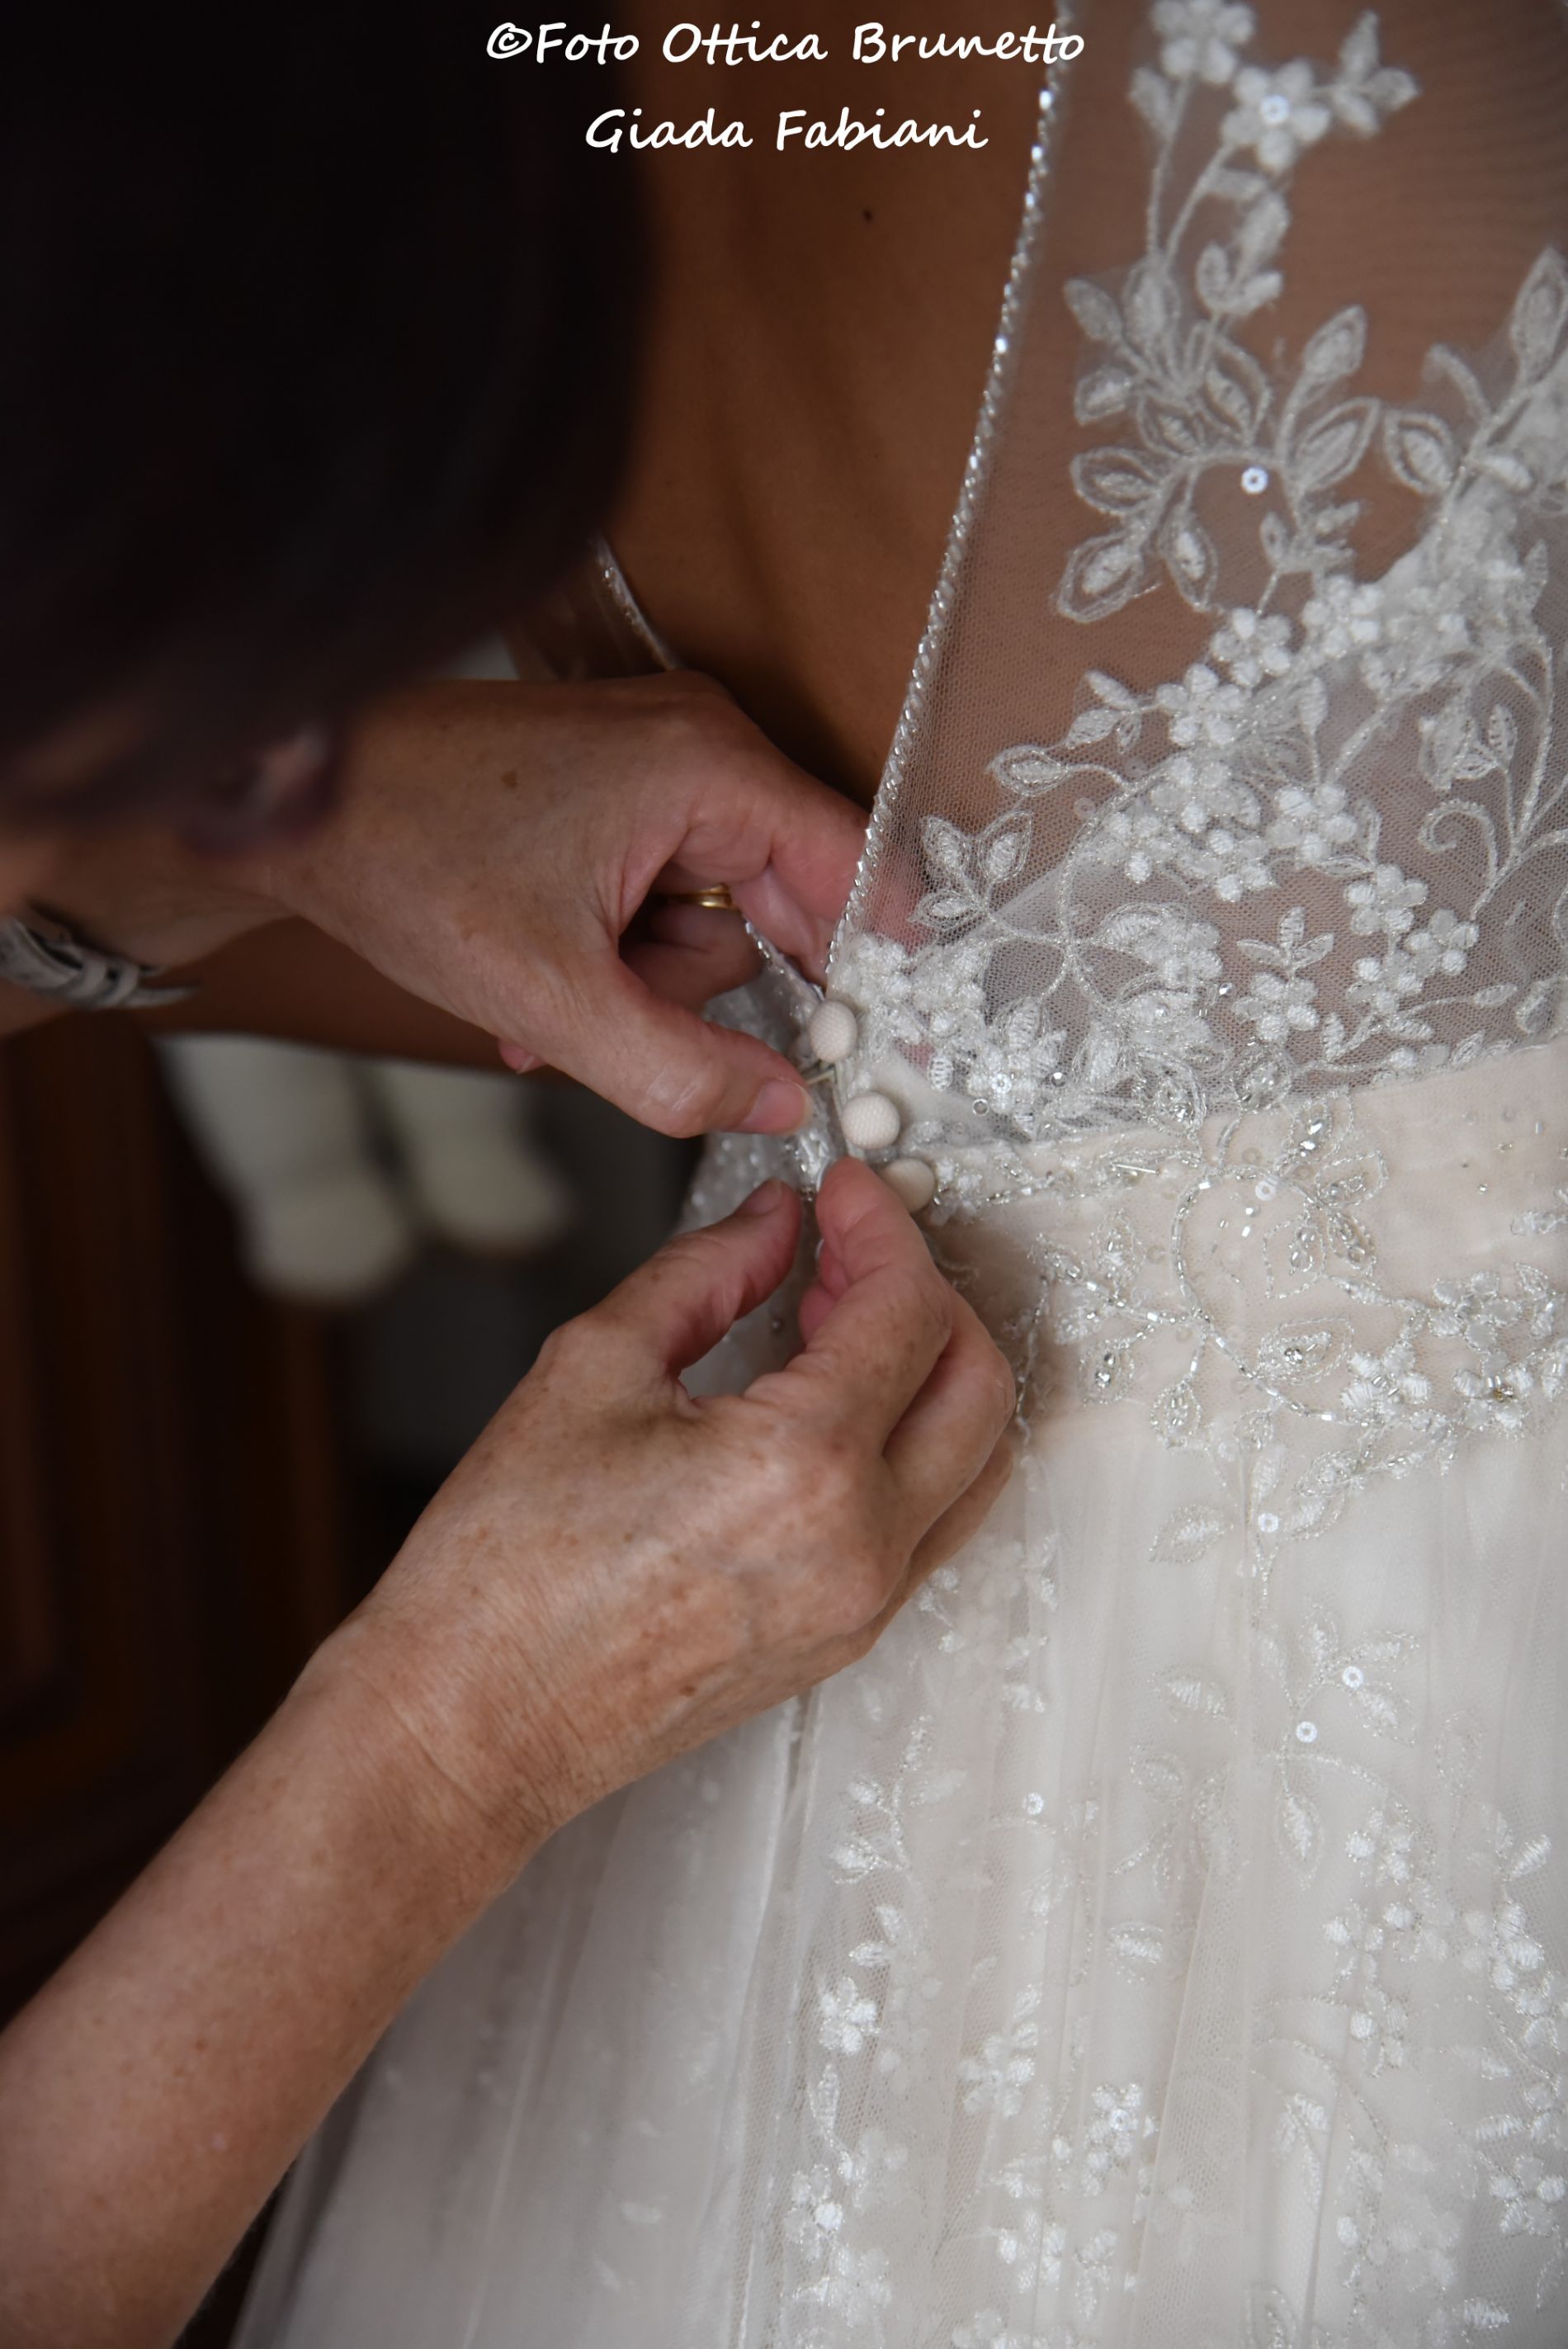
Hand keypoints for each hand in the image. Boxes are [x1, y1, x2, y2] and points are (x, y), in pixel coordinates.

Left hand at [249, 673, 865, 1135]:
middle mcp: (698, 750)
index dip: (880, 970)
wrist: (288, 802)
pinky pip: (658, 901)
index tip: (893, 1055)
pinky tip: (539, 986)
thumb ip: (679, 1070)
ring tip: (548, 995)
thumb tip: (782, 1105)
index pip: (856, 871)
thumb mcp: (549, 995)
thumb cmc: (404, 857)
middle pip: (781, 908)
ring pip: (710, 922)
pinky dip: (611, 959)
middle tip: (634, 1031)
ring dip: (639, 986)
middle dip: (697, 990)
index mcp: (709, 767)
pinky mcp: (613, 795)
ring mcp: (654, 768)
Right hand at [346, 1159, 1014, 1856]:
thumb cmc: (504, 1578)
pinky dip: (912, 1441)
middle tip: (847, 1246)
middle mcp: (860, 1545)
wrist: (475, 1722)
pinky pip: (931, 1519)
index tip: (844, 1192)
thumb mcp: (592, 1370)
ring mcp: (864, 1603)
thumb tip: (772, 1226)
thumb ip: (704, 1273)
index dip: (882, 1225)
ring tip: (838, 1318)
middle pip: (977, 1379)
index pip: (906, 1309)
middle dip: (925, 1288)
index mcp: (805, 1469)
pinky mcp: (846, 1637)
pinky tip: (832, 1402)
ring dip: (932, 1368)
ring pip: (975, 1456)